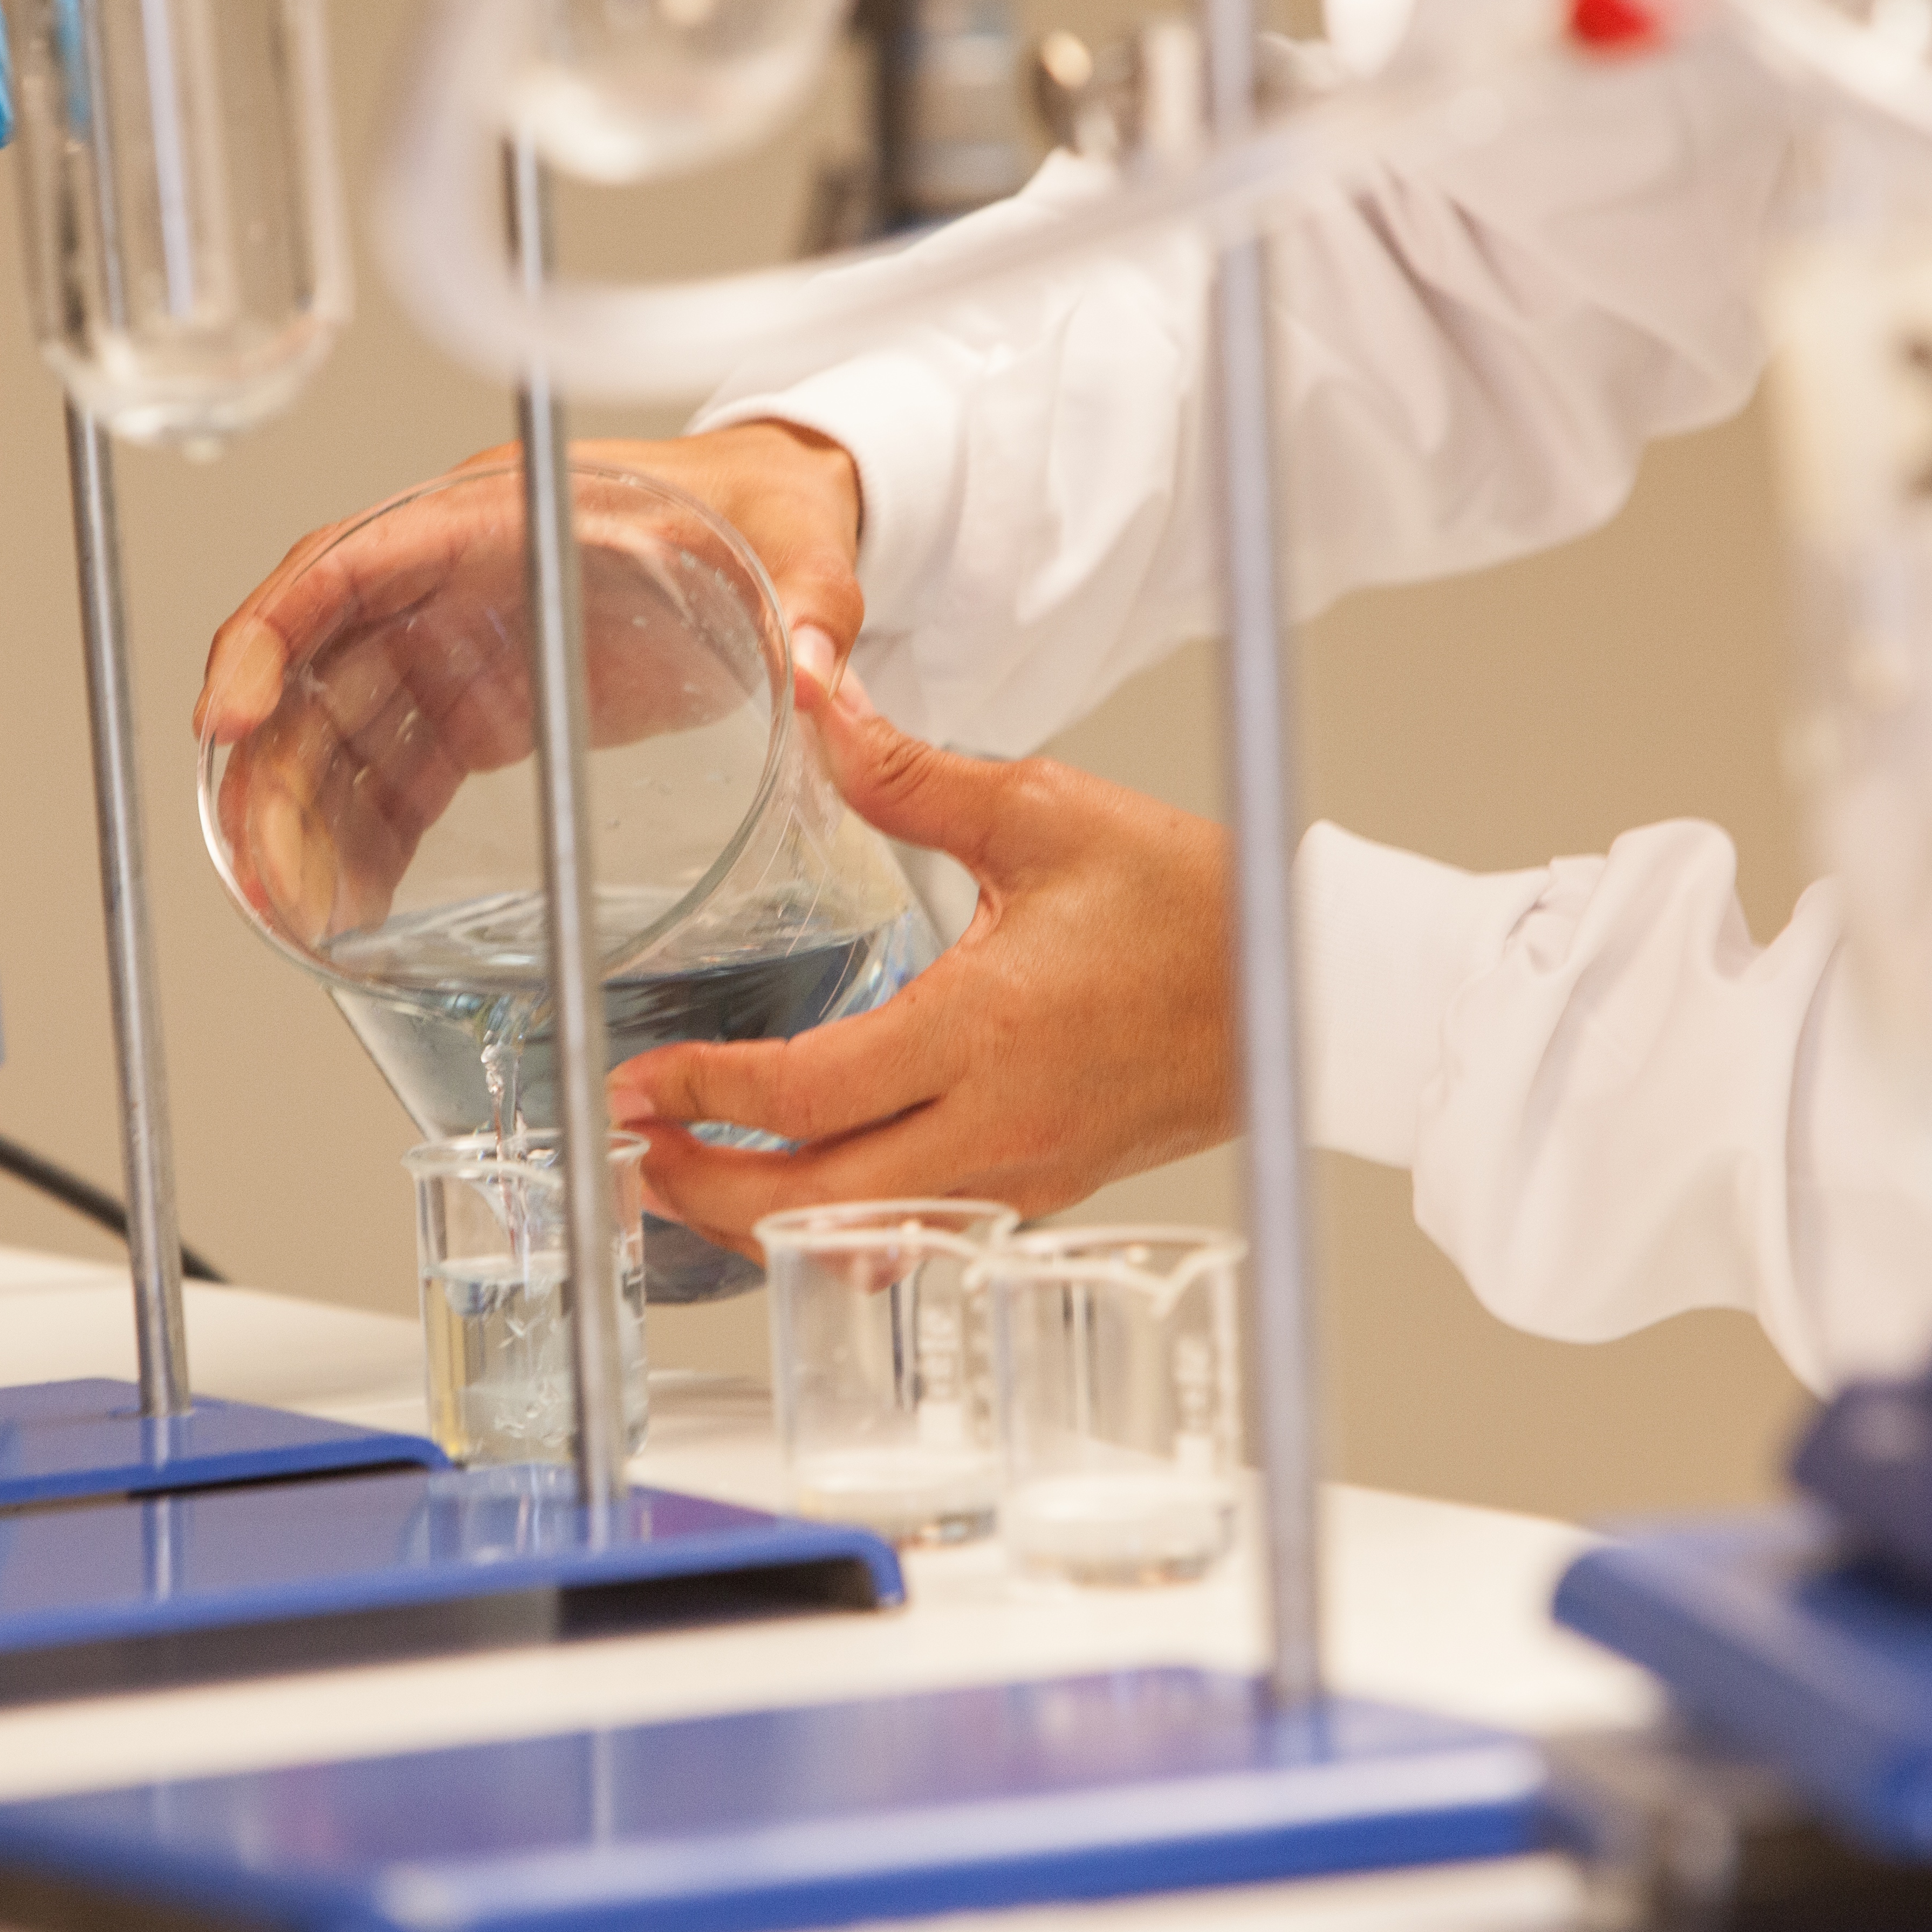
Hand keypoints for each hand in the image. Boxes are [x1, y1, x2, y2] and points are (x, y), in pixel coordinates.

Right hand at [193, 422, 864, 952]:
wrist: (777, 520)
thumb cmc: (768, 503)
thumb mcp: (803, 541)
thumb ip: (814, 602)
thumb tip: (823, 670)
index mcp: (501, 515)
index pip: (350, 564)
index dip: (274, 635)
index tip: (231, 716)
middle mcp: (454, 577)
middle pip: (322, 667)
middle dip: (274, 767)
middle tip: (259, 867)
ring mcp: (458, 645)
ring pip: (346, 733)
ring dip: (308, 819)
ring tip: (294, 910)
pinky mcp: (481, 706)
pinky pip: (401, 776)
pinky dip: (371, 840)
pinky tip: (353, 905)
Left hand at [606, 673, 1240, 1255]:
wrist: (1304, 984)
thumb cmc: (1189, 900)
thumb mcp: (1042, 812)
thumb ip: (904, 769)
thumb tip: (812, 691)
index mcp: (985, 1030)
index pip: (808, 1094)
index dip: (706, 1094)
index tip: (636, 1081)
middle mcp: (998, 1127)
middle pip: (813, 1204)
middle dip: (702, 1191)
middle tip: (627, 1154)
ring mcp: (1021, 1175)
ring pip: (859, 1240)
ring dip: (763, 1223)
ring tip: (686, 1178)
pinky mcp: (1042, 1192)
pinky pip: (915, 1236)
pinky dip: (838, 1230)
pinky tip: (793, 1195)